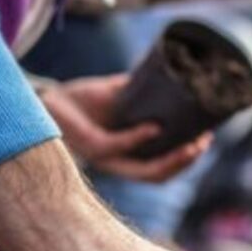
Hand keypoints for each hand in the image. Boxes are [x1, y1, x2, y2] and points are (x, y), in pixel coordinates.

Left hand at [41, 75, 212, 182]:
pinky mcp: (90, 147)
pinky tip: (154, 127)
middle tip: (203, 143)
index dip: (185, 161)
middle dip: (185, 162)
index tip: (205, 140)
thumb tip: (165, 74)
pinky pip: (118, 147)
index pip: (160, 170)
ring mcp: (104, 158)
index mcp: (125, 155)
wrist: (47, 99)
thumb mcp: (115, 95)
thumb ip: (138, 93)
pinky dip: (139, 138)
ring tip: (191, 145)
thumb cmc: (80, 100)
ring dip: (171, 160)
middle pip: (158, 176)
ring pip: (144, 172)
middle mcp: (116, 163)